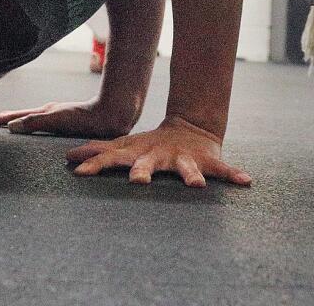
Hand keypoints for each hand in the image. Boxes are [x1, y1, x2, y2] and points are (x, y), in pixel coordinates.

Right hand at [0, 99, 136, 139]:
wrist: (112, 116)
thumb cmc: (86, 117)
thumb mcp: (57, 119)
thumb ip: (34, 122)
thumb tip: (11, 127)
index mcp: (44, 113)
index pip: (14, 117)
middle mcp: (49, 114)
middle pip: (20, 117)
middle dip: (3, 121)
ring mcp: (58, 120)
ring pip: (31, 123)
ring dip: (16, 126)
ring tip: (4, 133)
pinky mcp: (68, 127)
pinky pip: (42, 130)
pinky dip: (31, 132)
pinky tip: (35, 140)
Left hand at [65, 116, 251, 187]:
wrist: (190, 127)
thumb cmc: (151, 145)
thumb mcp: (126, 145)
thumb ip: (99, 153)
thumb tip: (68, 157)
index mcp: (139, 154)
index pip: (111, 158)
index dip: (95, 164)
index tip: (77, 171)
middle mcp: (159, 156)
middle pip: (147, 164)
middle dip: (142, 172)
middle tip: (137, 181)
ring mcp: (183, 159)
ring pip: (187, 169)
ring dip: (192, 176)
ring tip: (197, 186)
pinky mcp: (206, 162)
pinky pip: (223, 170)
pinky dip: (234, 175)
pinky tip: (246, 181)